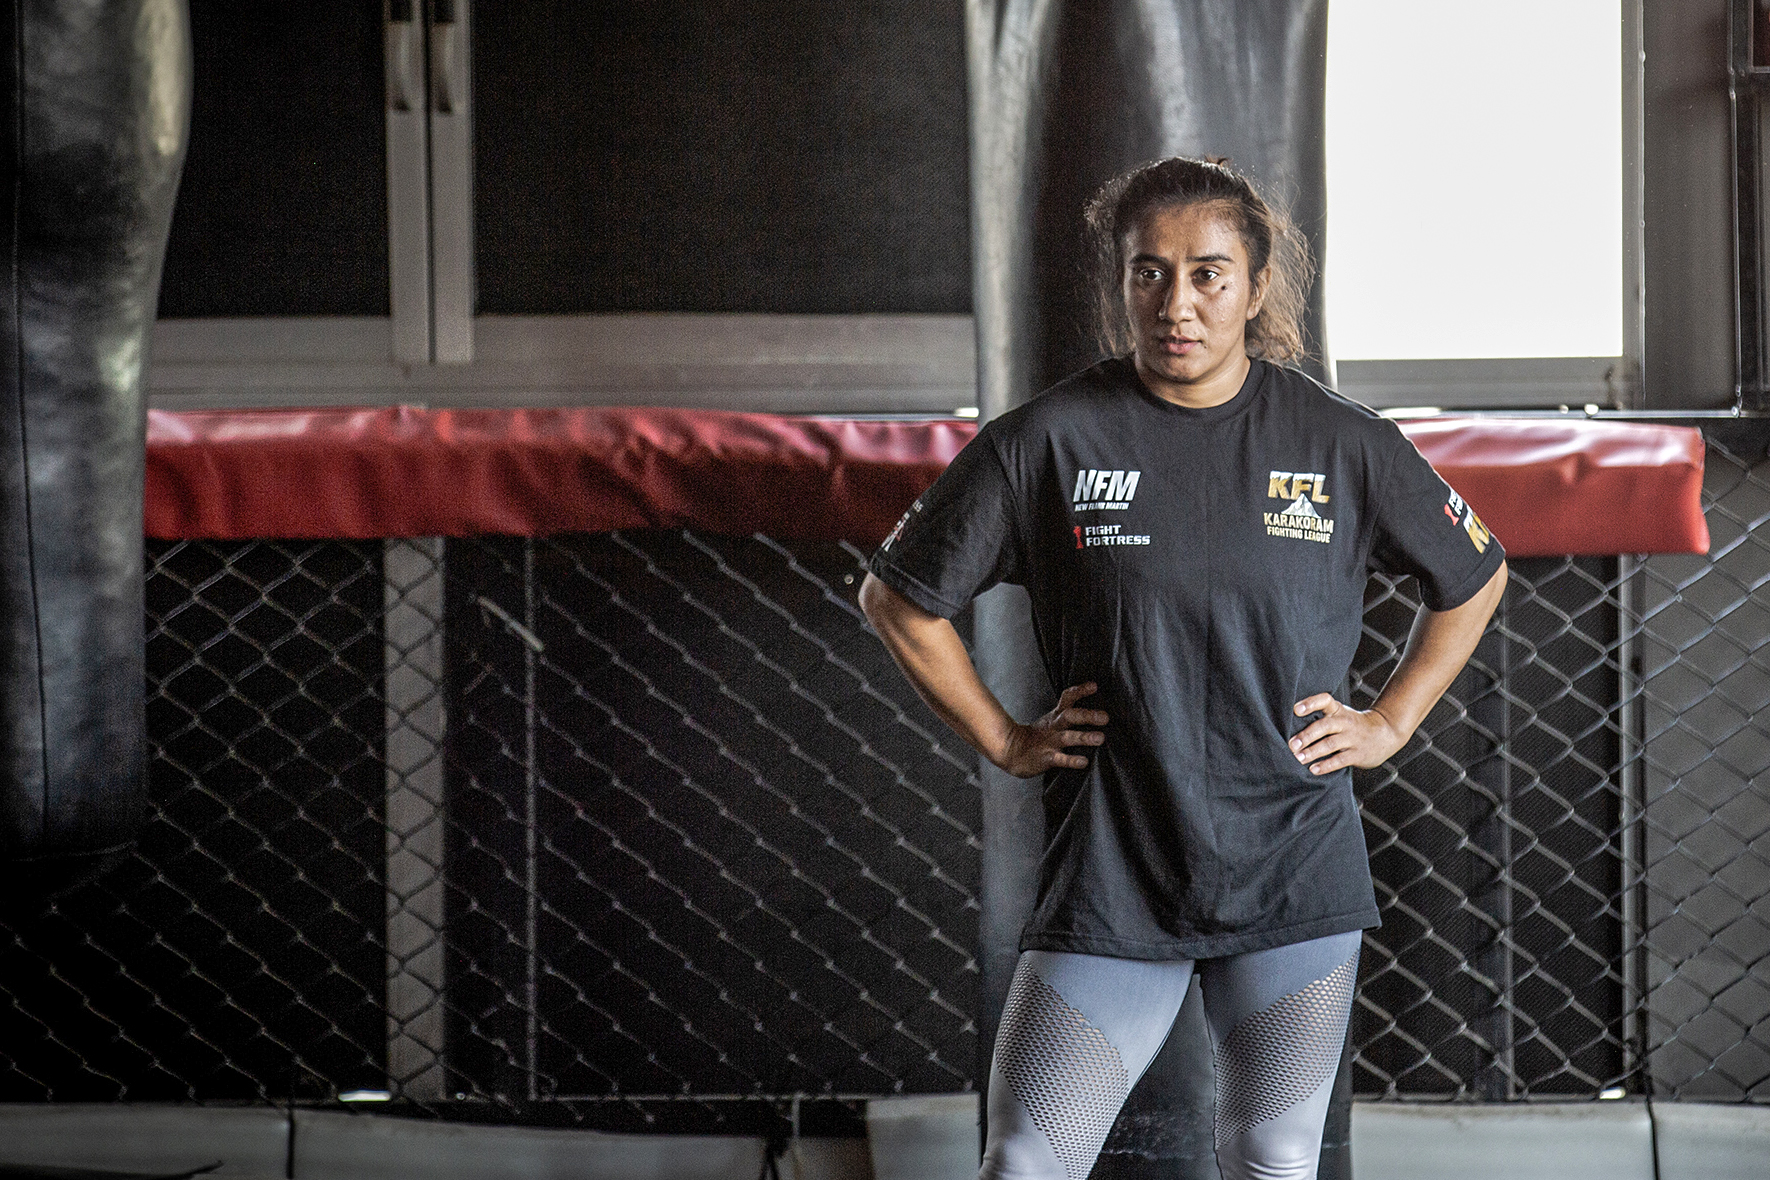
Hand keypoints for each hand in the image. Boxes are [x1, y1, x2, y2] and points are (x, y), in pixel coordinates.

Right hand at [994, 682, 1108, 777]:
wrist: (1010, 752)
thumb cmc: (1036, 737)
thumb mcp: (1049, 721)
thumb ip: (1067, 714)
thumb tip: (1094, 707)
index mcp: (1055, 717)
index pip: (1067, 699)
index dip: (1080, 691)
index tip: (1094, 686)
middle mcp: (1054, 727)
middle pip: (1070, 716)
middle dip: (1087, 715)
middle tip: (1105, 717)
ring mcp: (1049, 743)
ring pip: (1067, 737)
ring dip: (1084, 737)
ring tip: (1100, 738)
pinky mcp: (1045, 758)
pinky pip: (1060, 759)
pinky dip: (1072, 760)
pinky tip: (1084, 762)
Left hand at [1289, 693, 1406, 774]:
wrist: (1386, 733)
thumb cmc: (1352, 725)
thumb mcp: (1340, 714)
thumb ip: (1321, 718)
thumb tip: (1289, 729)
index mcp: (1338, 710)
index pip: (1324, 700)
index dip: (1310, 703)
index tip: (1296, 710)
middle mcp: (1345, 722)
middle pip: (1325, 725)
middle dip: (1307, 735)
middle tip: (1292, 744)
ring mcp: (1352, 738)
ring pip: (1330, 744)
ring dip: (1313, 751)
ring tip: (1299, 758)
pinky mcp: (1358, 754)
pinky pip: (1340, 760)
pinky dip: (1326, 765)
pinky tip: (1313, 769)